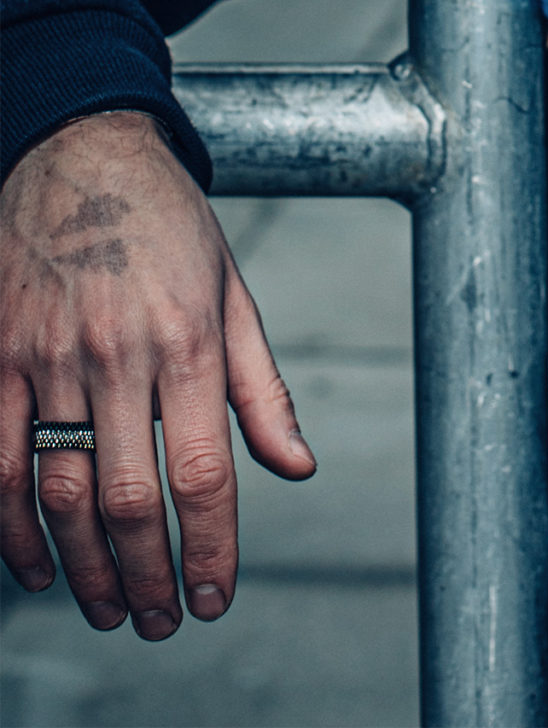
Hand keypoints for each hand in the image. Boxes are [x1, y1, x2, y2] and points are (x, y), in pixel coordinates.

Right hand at [0, 110, 314, 636]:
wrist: (80, 148)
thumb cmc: (167, 222)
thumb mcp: (233, 291)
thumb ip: (262, 387)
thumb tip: (296, 467)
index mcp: (188, 337)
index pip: (204, 470)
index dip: (211, 547)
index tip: (214, 597)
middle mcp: (118, 353)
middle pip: (130, 498)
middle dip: (148, 576)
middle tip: (163, 621)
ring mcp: (48, 357)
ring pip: (59, 494)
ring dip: (83, 569)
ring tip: (110, 609)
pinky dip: (12, 528)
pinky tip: (36, 566)